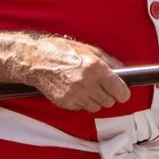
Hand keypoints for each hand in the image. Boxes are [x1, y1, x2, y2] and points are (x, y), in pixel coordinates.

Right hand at [0, 33, 128, 110]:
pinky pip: (82, 108)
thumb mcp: (88, 49)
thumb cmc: (60, 51)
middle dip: (108, 96)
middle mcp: (86, 82)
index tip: (122, 93)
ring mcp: (75, 94)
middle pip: (109, 101)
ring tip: (86, 88)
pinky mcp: (65, 102)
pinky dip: (81, 102)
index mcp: (95, 67)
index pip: (119, 90)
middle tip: (101, 88)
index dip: (123, 93)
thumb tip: (124, 72)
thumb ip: (109, 61)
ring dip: (94, 100)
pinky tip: (75, 91)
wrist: (35, 60)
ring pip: (96, 107)